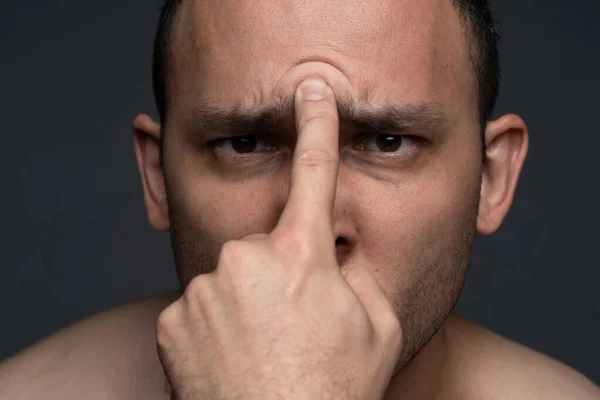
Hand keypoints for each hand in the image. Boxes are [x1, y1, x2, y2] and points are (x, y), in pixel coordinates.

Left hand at [157, 78, 402, 399]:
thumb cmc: (334, 390)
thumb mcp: (375, 327)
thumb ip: (354, 275)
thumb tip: (337, 255)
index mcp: (301, 256)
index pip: (314, 173)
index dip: (316, 125)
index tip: (312, 90)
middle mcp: (245, 261)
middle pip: (264, 247)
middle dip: (279, 273)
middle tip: (294, 323)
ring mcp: (203, 290)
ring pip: (230, 279)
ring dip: (247, 304)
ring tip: (266, 348)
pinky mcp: (172, 319)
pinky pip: (200, 308)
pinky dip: (215, 327)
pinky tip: (234, 358)